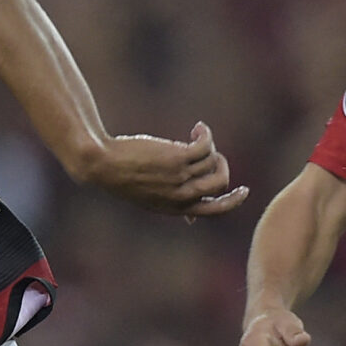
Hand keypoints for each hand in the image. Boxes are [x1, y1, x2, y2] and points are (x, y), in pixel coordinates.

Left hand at [80, 121, 248, 217]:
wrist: (102, 165)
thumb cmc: (122, 178)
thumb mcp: (151, 198)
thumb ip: (174, 204)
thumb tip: (191, 217)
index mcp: (176, 208)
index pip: (216, 211)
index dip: (233, 201)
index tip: (243, 190)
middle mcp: (182, 195)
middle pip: (220, 183)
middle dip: (223, 166)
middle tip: (214, 153)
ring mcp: (181, 176)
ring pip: (213, 161)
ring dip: (210, 145)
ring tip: (197, 134)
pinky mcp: (178, 157)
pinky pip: (206, 145)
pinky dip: (206, 134)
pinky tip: (198, 128)